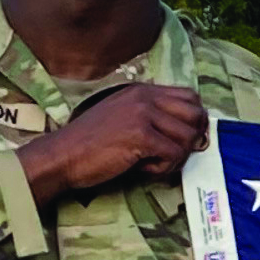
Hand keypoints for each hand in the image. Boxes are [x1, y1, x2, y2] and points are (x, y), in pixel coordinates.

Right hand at [16, 82, 211, 202]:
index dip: (194, 121)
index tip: (182, 140)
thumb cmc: (90, 144)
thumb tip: (192, 135)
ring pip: (188, 137)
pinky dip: (162, 168)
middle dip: (191, 140)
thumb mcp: (123, 118)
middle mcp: (144, 97)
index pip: (190, 97)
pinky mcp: (140, 135)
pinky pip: (173, 154)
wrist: (63, 156)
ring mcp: (143, 114)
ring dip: (175, 157)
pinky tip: (142, 168)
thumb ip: (152, 118)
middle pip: (197, 114)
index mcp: (141, 91)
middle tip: (171, 155)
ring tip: (150, 163)